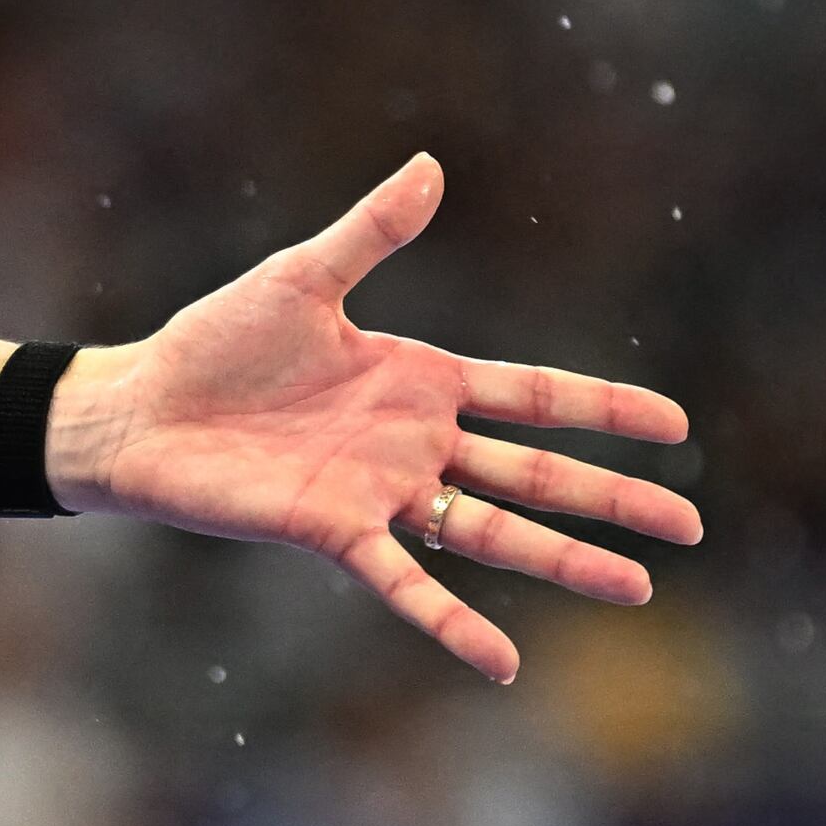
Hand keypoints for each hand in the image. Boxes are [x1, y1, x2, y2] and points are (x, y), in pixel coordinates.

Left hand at [57, 154, 697, 685]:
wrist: (139, 406)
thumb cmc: (214, 343)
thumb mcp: (300, 279)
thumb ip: (371, 233)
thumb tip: (429, 164)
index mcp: (419, 380)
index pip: (534, 395)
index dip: (603, 410)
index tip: (677, 427)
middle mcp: (414, 443)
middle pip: (534, 474)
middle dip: (610, 500)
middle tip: (686, 528)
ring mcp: (381, 493)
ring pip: (492, 531)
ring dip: (563, 560)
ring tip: (635, 589)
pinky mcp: (333, 531)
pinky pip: (405, 583)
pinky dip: (452, 622)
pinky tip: (505, 661)